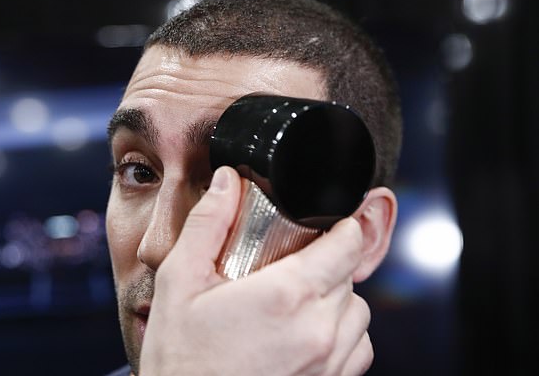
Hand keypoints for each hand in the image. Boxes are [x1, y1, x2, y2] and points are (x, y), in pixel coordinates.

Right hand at [139, 166, 372, 375]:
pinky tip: (307, 332)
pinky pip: (358, 349)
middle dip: (328, 262)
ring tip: (300, 299)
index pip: (347, 244)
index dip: (343, 225)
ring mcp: (328, 364)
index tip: (333, 220)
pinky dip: (343, 334)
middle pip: (351, 276)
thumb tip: (227, 182)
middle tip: (292, 263)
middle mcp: (318, 330)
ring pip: (359, 313)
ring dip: (338, 298)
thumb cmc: (180, 360)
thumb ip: (208, 224)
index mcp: (286, 295)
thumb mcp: (180, 282)